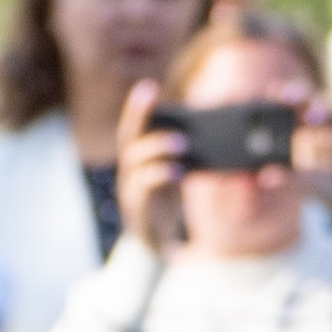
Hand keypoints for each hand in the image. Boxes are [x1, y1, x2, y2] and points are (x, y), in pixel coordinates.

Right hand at [115, 78, 186, 249]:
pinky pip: (144, 188)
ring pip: (135, 161)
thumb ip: (181, 154)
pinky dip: (161, 175)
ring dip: (156, 147)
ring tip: (182, 142)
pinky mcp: (137, 209)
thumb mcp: (174, 173)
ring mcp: (129, 190)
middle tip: (154, 97)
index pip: (133, 128)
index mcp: (136, 160)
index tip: (147, 86)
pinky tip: (179, 170)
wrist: (154, 245)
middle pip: (129, 138)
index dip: (137, 108)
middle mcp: (128, 171)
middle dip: (138, 115)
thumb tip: (204, 132)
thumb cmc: (165, 203)